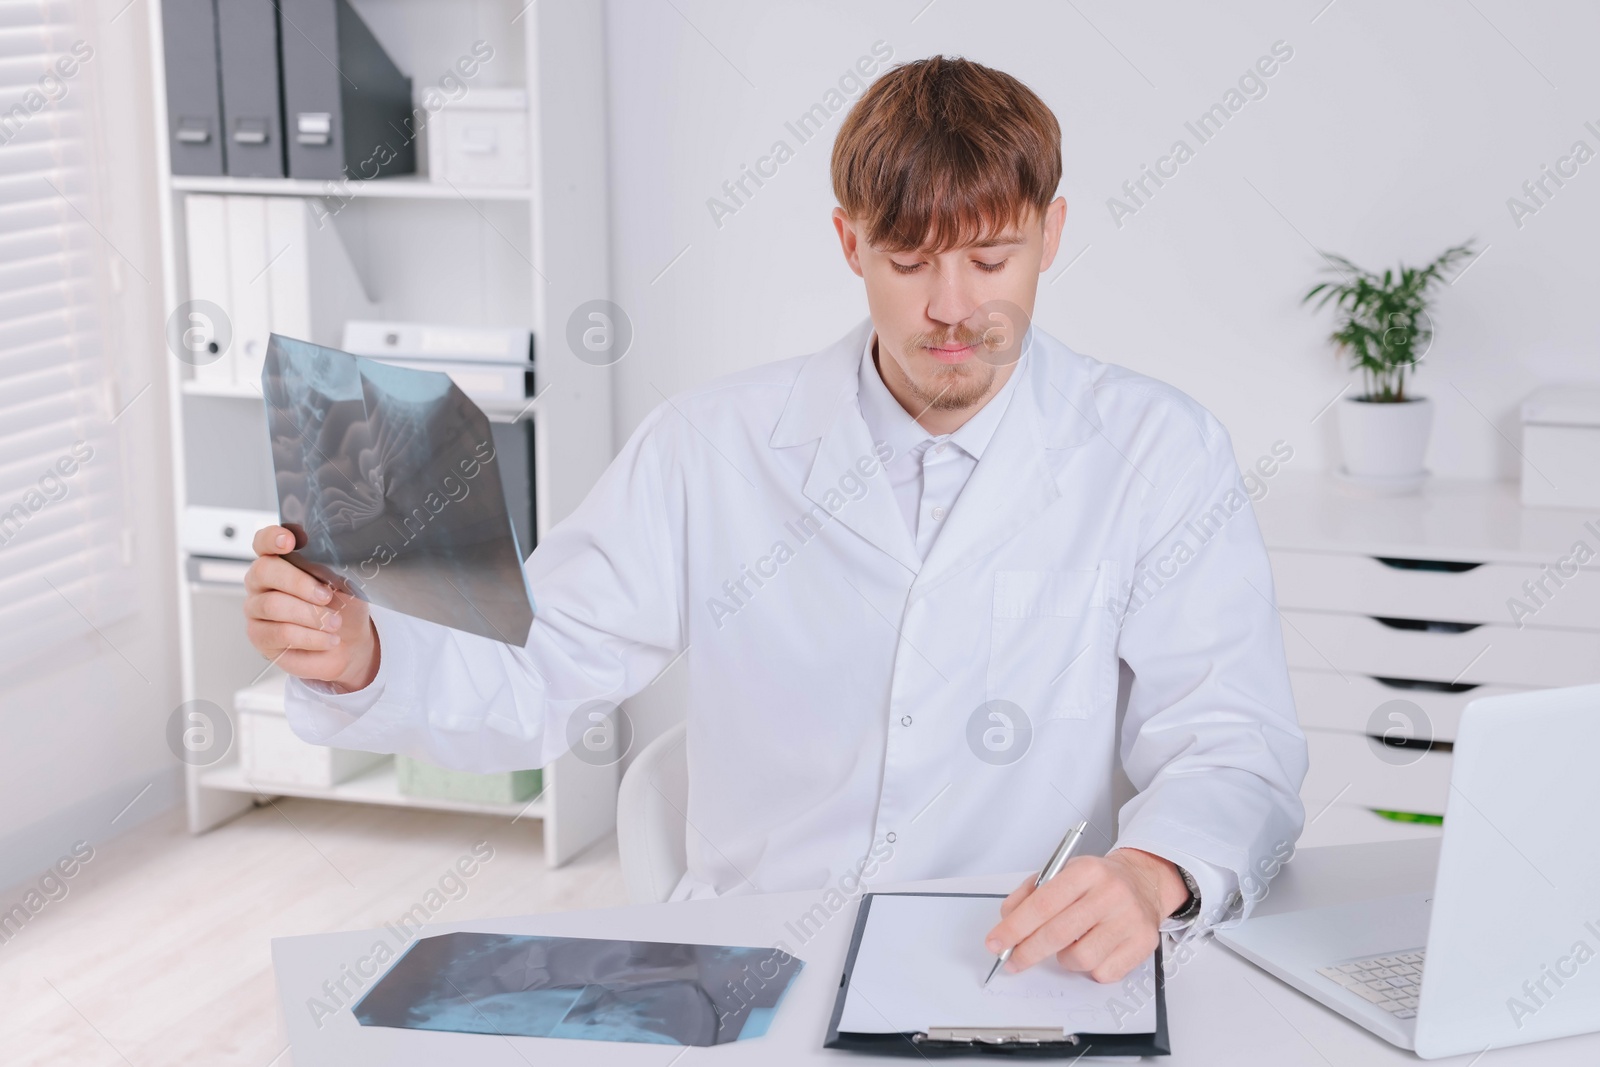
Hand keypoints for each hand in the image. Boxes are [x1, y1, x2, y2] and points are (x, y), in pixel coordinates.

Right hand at [244, 525, 378, 691]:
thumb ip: (331, 568)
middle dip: (298, 582)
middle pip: (265, 571)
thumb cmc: (343, 606)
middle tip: (326, 596)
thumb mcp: (345, 582)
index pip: (264, 541)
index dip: (272, 538)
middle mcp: (262, 582)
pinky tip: (328, 639)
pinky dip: (311, 637)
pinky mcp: (260, 636)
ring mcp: (256, 609)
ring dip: (310, 615)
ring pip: (273, 605)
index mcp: (280, 560)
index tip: (289, 541)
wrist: (350, 642)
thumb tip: (331, 561)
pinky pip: (281, 633)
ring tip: (334, 623)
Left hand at [984, 848, 1189, 983]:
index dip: (1014, 927)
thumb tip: (1007, 920)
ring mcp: (1130, 920)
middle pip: (1058, 933)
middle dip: (1027, 951)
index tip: (996, 942)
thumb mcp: (1063, 872)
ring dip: (1063, 959)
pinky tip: (1092, 951)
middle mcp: (1111, 894)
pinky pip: (1104, 972)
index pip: (1043, 904)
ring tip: (1066, 946)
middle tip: (1013, 960)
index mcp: (1087, 871)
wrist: (1143, 882)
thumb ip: (1031, 893)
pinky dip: (1090, 969)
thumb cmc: (1097, 881)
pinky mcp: (1144, 944)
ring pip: (1080, 958)